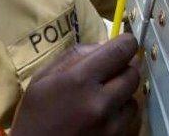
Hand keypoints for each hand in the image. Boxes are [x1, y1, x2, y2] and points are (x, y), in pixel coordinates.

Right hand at [11, 33, 140, 135]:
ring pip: (135, 97)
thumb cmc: (34, 115)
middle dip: (124, 67)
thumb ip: (73, 56)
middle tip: (110, 69)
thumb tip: (102, 45)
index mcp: (80, 80)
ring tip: (104, 94)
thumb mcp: (43, 78)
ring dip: (124, 91)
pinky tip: (105, 113)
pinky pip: (131, 119)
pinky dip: (122, 112)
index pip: (119, 52)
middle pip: (133, 74)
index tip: (125, 41)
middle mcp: (101, 102)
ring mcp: (112, 126)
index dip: (126, 43)